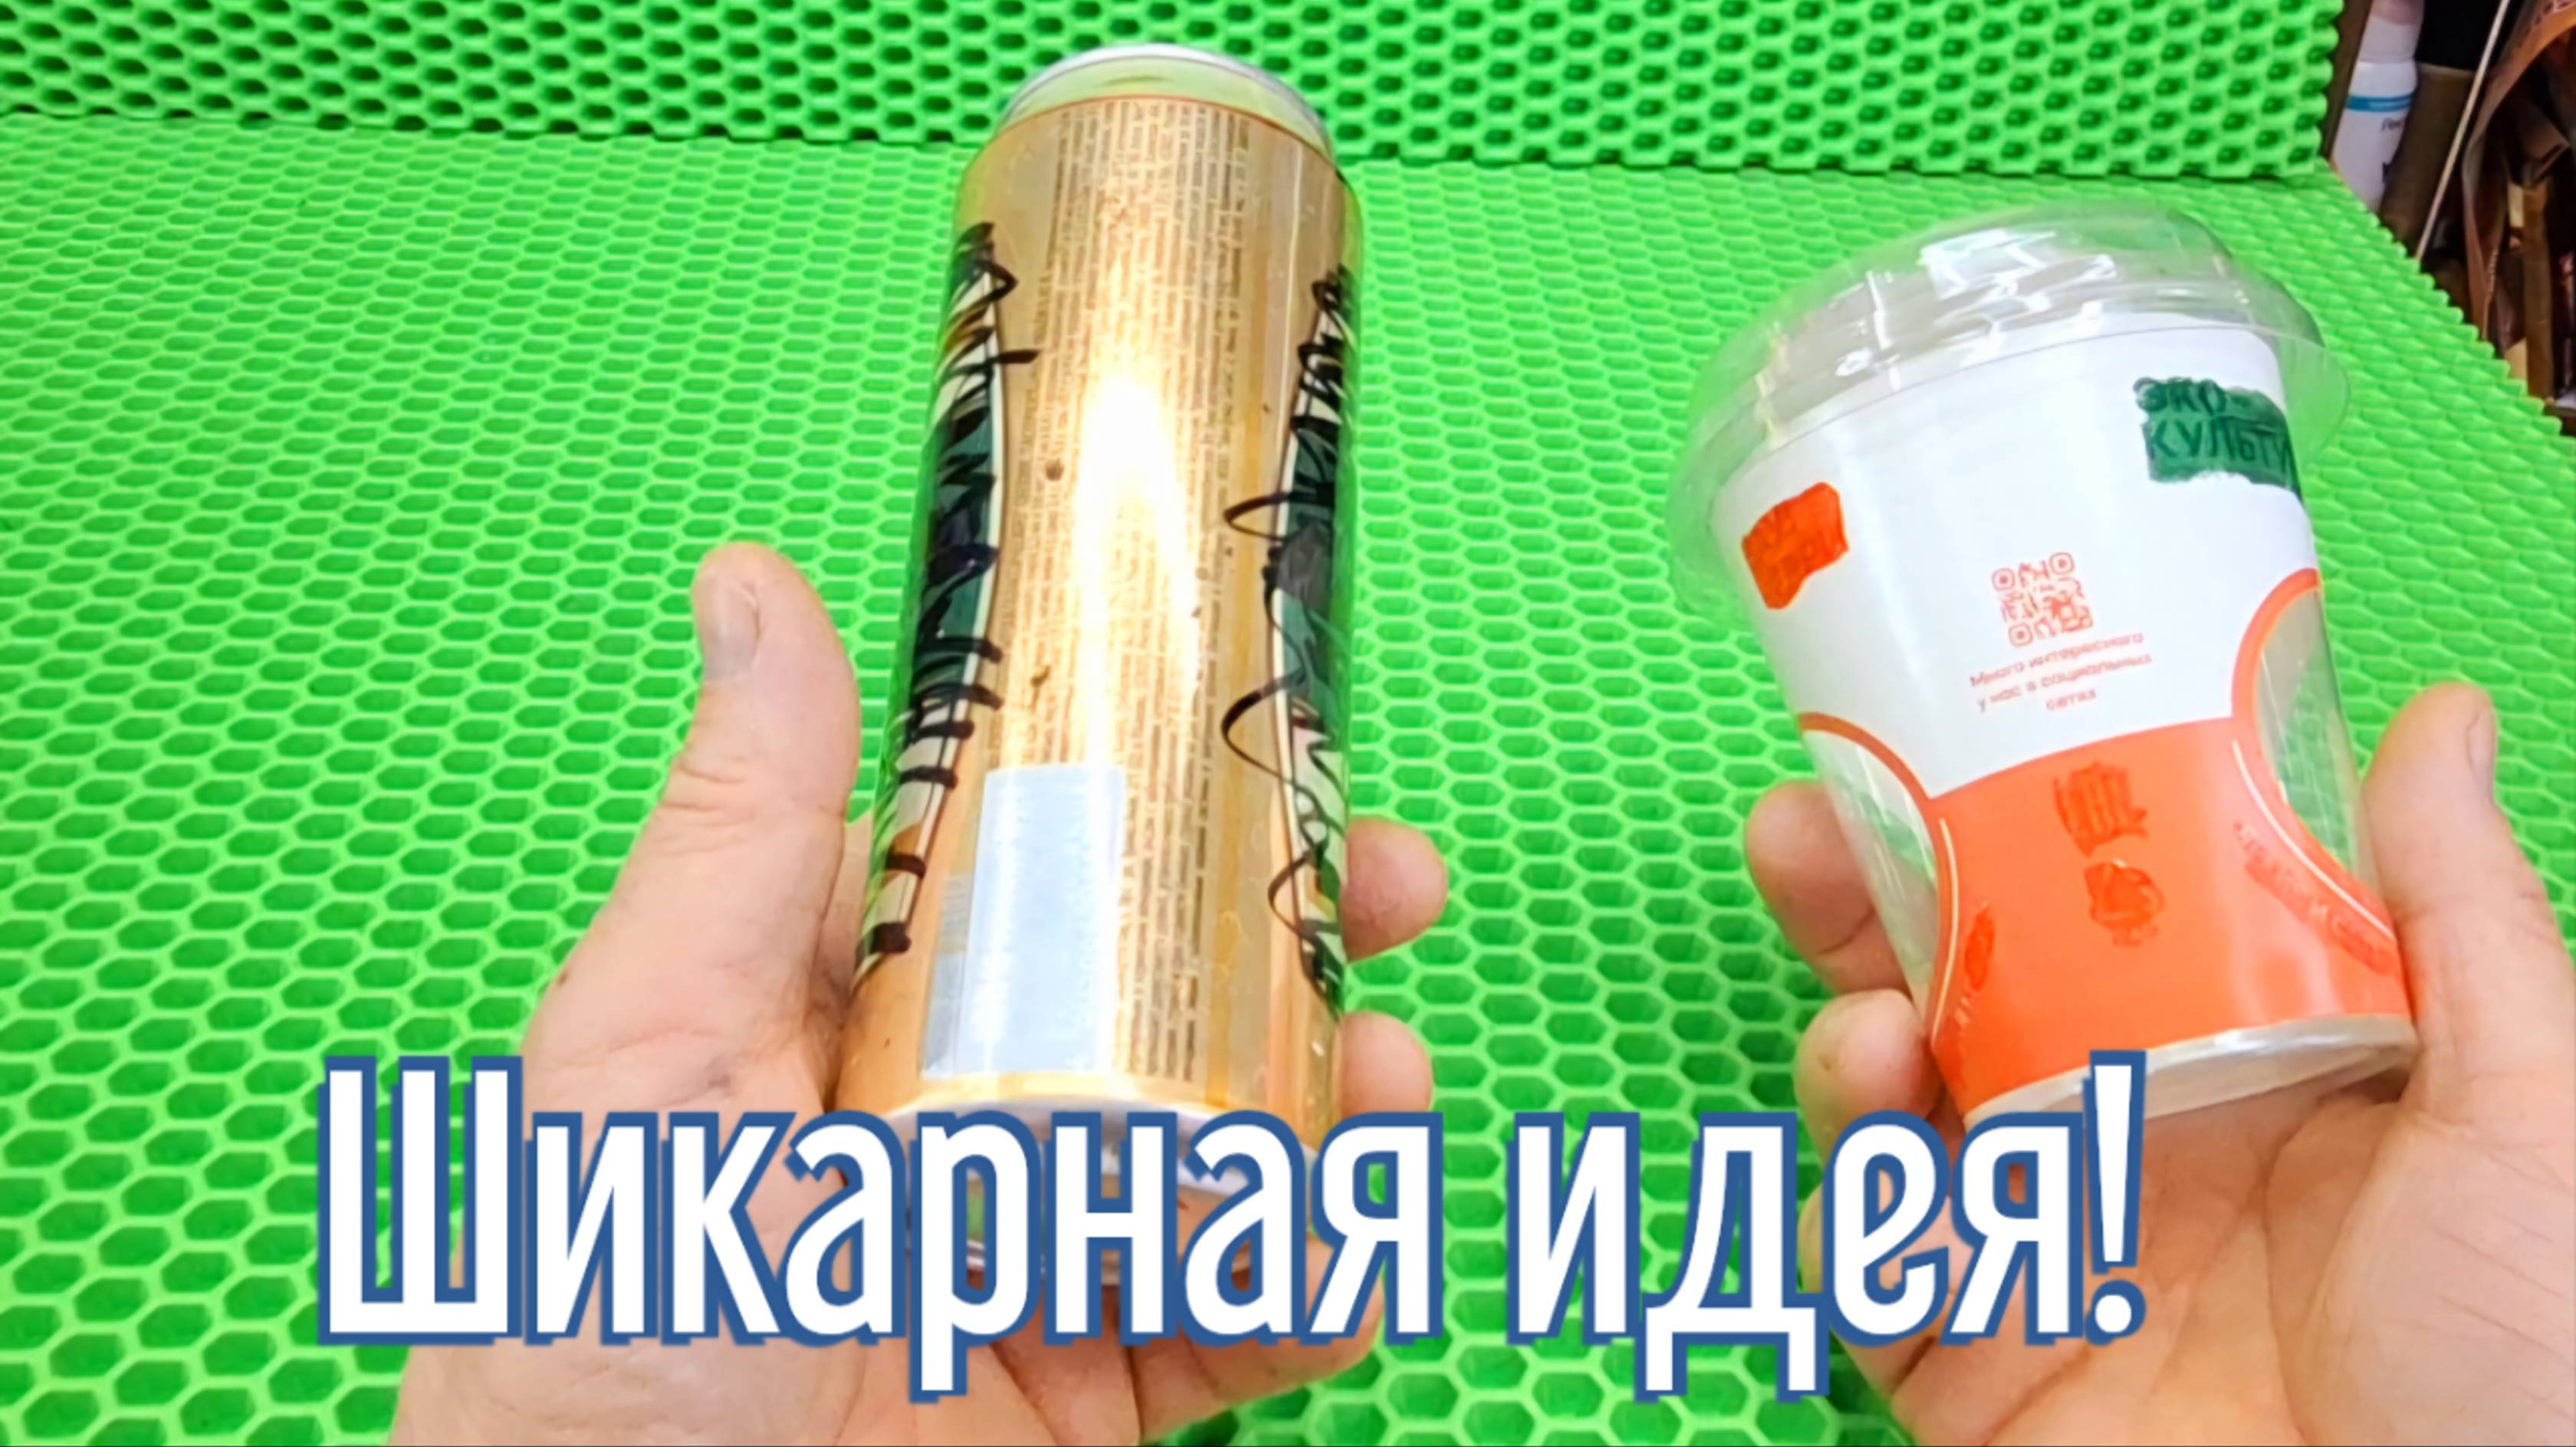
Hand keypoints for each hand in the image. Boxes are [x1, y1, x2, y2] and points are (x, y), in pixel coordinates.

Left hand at [393, 545, 1449, 1444]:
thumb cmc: (600, 1317)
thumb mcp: (658, 1046)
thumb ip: (745, 832)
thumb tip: (753, 577)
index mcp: (850, 1006)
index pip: (1028, 858)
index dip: (1153, 784)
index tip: (1267, 720)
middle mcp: (958, 1115)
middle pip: (1163, 987)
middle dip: (1296, 930)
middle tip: (1397, 882)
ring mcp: (1042, 1253)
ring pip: (1236, 1142)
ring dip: (1342, 1098)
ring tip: (1388, 1078)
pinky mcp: (1106, 1391)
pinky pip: (1253, 1318)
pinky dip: (1327, 1279)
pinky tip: (1352, 1248)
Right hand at [1750, 683, 2575, 1444]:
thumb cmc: (2528, 1365)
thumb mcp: (2526, 1117)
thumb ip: (2460, 918)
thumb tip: (2436, 707)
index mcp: (2253, 1064)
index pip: (2104, 911)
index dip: (2017, 819)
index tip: (1950, 731)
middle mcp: (2131, 1141)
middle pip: (1959, 992)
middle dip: (1864, 905)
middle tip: (1806, 826)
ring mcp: (2044, 1253)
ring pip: (1890, 1119)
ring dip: (1845, 1056)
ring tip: (1866, 1041)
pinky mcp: (1975, 1366)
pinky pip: (1868, 1275)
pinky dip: (1851, 1225)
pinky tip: (1895, 1207)